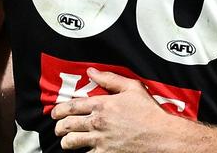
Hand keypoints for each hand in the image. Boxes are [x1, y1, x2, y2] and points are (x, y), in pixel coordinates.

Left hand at [52, 68, 182, 151]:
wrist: (161, 136)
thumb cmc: (149, 112)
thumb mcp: (133, 88)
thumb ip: (110, 79)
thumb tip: (92, 72)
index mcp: (102, 104)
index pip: (72, 106)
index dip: (59, 110)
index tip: (55, 114)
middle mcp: (98, 122)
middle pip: (67, 125)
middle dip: (59, 127)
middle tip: (59, 129)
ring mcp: (100, 140)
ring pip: (71, 142)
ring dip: (66, 142)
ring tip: (67, 142)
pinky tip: (82, 151)